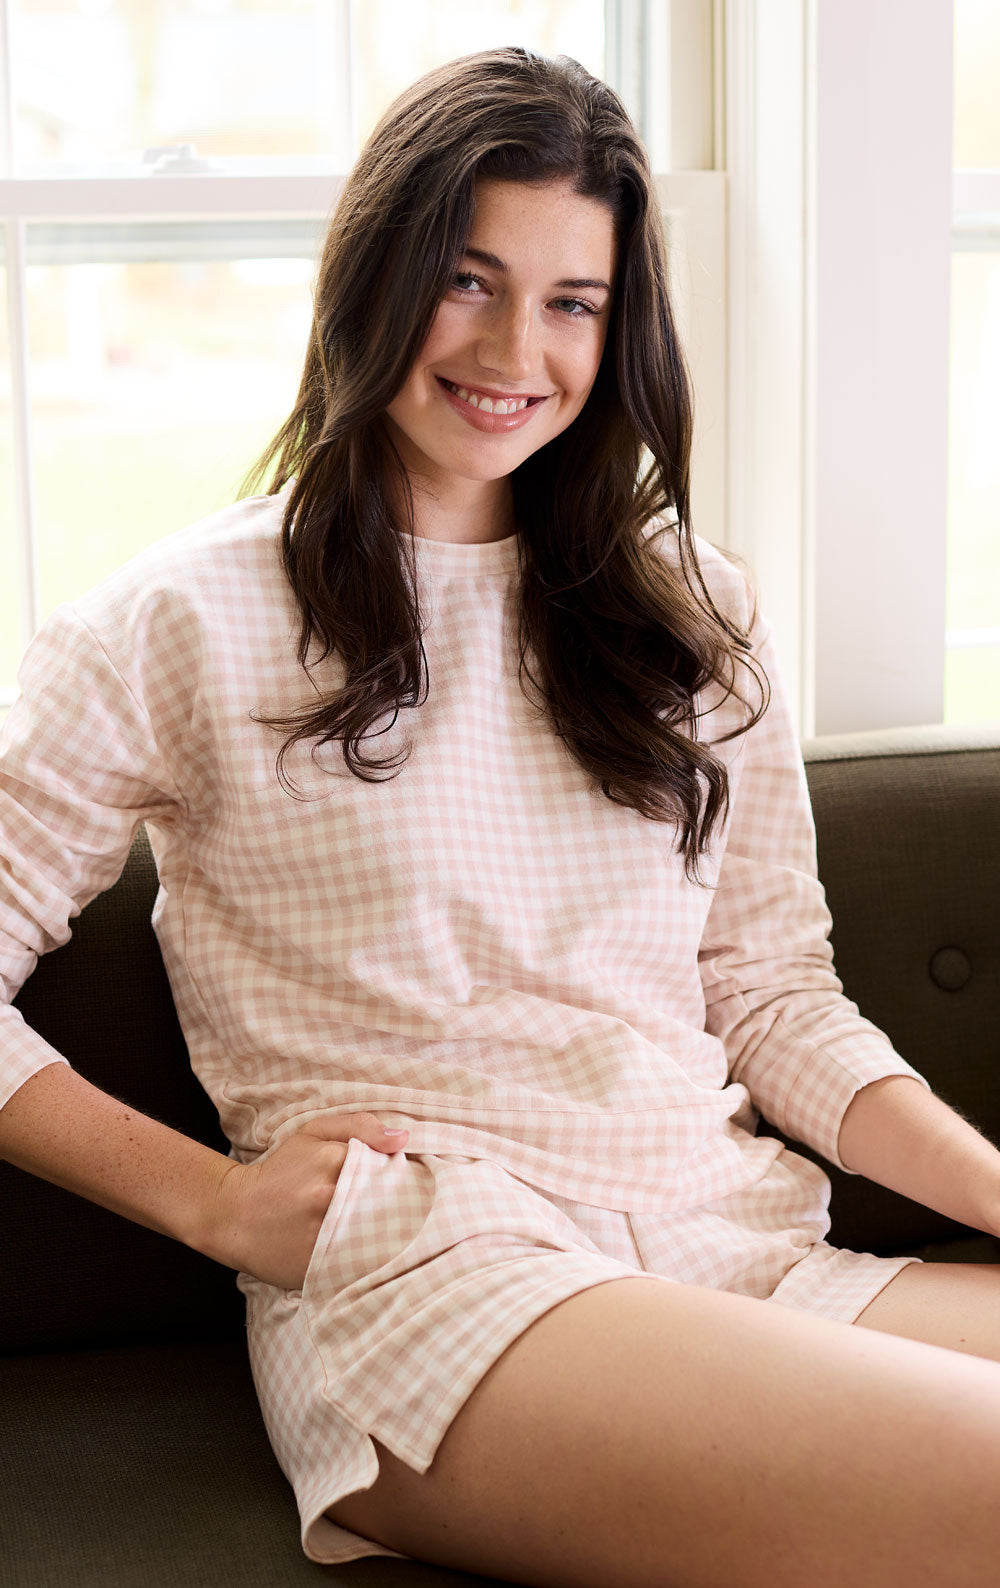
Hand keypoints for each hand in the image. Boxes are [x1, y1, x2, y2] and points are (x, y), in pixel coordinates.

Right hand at [203, 1112, 408, 1288]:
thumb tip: (403, 1138)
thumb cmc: (279, 1171)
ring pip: (375, 1236)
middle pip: (387, 1204)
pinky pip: (356, 1264)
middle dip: (396, 1209)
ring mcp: (322, 1233)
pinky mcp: (316, 1265)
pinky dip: (364, 1260)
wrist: (233, 1214)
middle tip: (394, 1212)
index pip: (391, 1169)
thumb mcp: (313, 1134)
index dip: (400, 1179)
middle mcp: (329, 1196)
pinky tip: (360, 1254)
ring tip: (378, 1233)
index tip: (402, 1186)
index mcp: (333, 1160)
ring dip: (382, 1236)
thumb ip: (360, 1126)